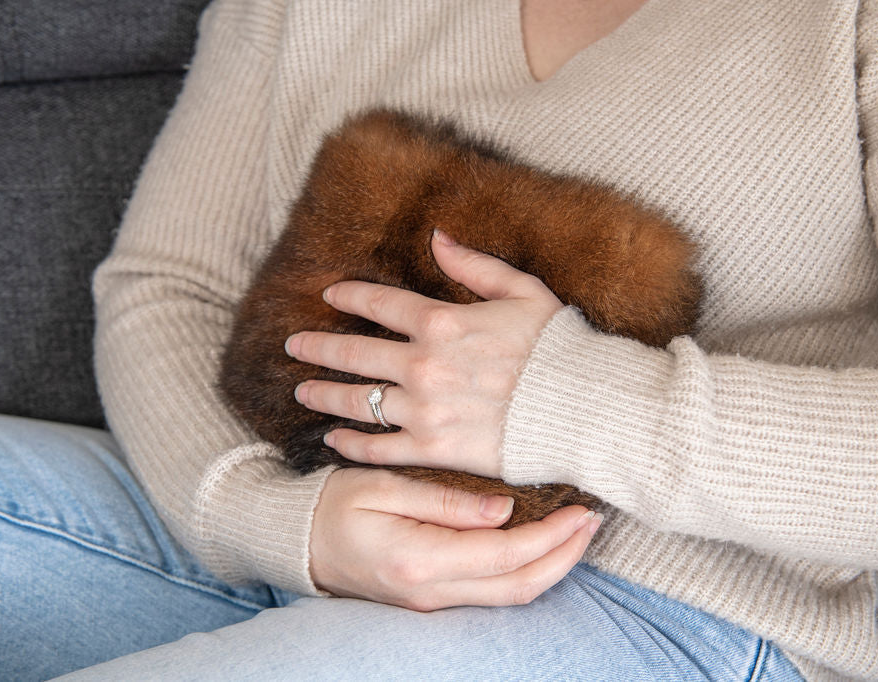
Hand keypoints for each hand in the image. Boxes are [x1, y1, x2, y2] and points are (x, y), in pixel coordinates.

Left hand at [287, 229, 562, 477]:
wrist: (583, 409)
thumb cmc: (559, 348)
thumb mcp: (523, 291)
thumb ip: (474, 266)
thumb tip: (436, 237)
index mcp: (442, 321)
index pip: (379, 303)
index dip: (349, 296)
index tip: (330, 296)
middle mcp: (422, 365)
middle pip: (353, 353)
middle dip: (317, 347)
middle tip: (294, 346)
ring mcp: (423, 410)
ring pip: (357, 402)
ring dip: (324, 395)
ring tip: (303, 391)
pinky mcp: (432, 449)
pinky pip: (378, 449)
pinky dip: (350, 446)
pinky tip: (333, 440)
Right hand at [309, 468, 601, 609]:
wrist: (294, 542)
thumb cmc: (332, 504)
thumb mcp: (382, 487)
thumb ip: (444, 502)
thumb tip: (505, 509)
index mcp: (420, 559)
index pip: (506, 555)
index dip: (551, 536)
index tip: (581, 509)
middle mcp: (431, 592)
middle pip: (520, 587)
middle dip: (565, 557)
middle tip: (593, 521)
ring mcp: (432, 601)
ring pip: (510, 596)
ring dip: (551, 566)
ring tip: (576, 531)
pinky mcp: (432, 598)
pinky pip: (492, 593)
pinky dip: (525, 571)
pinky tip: (539, 544)